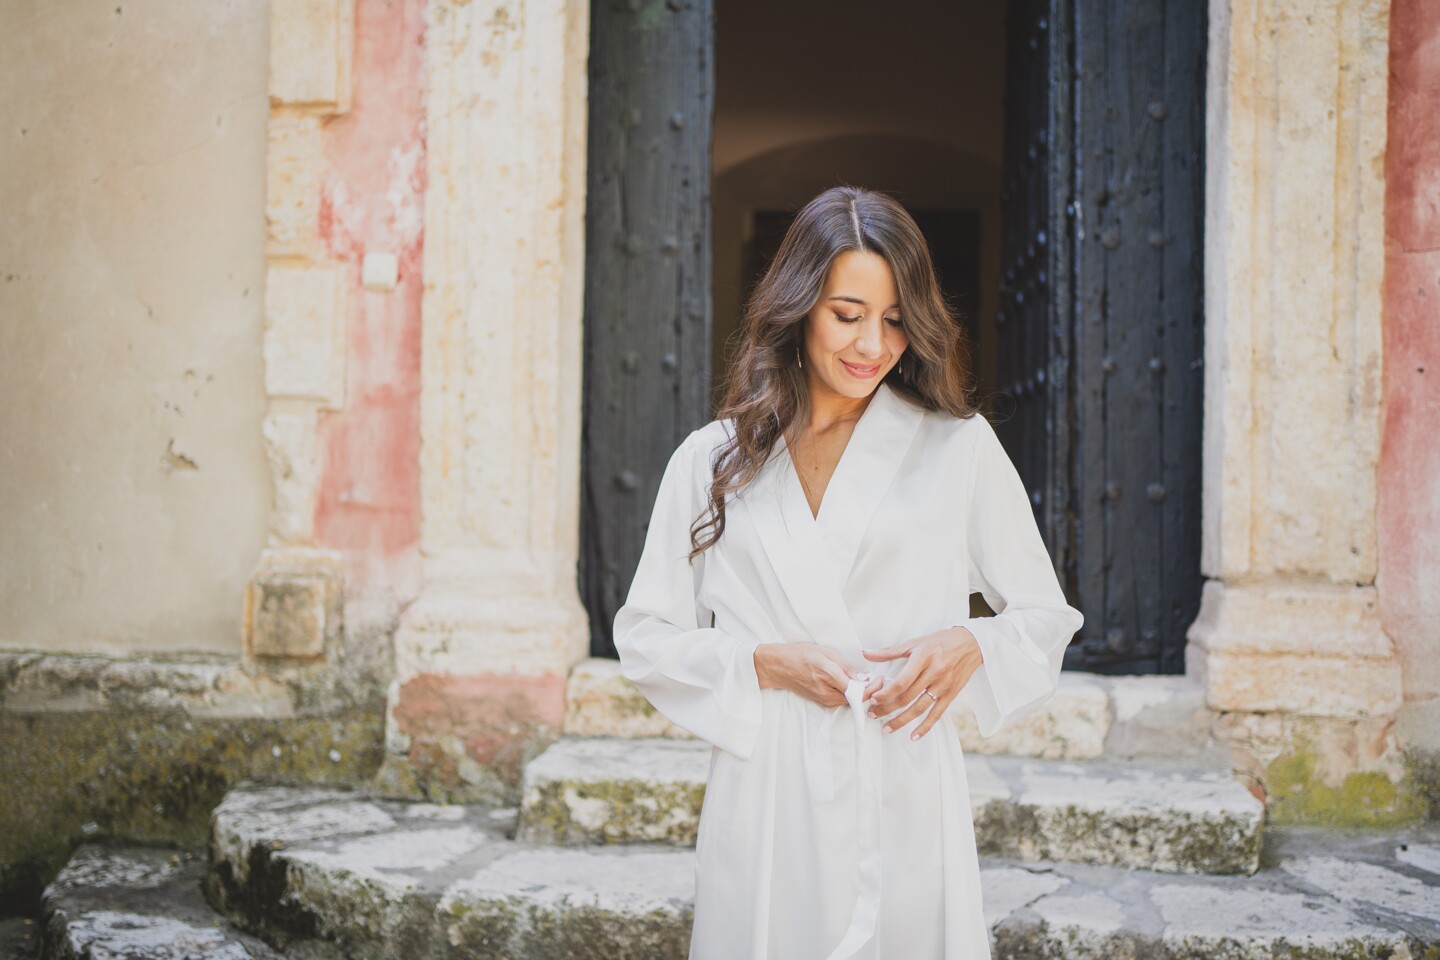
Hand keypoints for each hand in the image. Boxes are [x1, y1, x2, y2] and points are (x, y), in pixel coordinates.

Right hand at [754, 642, 877, 709]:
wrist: (778, 667)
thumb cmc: (800, 655)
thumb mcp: (825, 653)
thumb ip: (846, 667)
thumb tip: (864, 678)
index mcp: (829, 678)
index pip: (858, 691)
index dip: (873, 687)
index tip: (880, 679)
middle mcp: (827, 694)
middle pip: (856, 699)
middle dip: (870, 691)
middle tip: (877, 679)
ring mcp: (824, 700)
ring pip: (850, 702)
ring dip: (861, 694)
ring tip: (867, 681)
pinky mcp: (822, 702)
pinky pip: (841, 701)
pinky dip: (850, 695)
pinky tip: (853, 685)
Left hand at [861, 627, 982, 739]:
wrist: (972, 644)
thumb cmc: (941, 641)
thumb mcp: (916, 642)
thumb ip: (889, 651)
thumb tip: (865, 653)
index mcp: (923, 658)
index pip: (902, 681)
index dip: (886, 693)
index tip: (873, 699)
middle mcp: (934, 673)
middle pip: (907, 697)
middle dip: (887, 709)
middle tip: (872, 715)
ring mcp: (944, 685)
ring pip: (919, 708)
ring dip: (901, 721)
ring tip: (886, 728)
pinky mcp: (951, 695)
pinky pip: (937, 714)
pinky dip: (925, 727)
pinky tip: (913, 736)